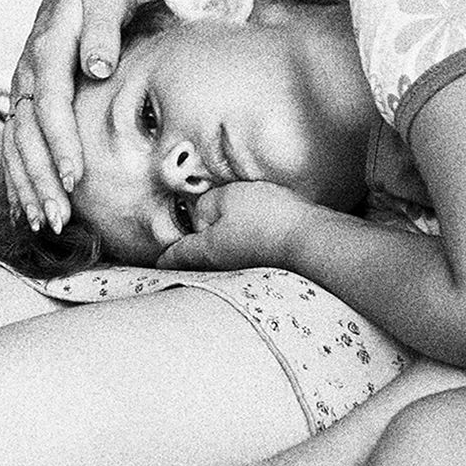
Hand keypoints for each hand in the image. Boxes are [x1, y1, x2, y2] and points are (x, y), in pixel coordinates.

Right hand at [3, 0, 169, 232]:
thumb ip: (105, 28)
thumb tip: (97, 67)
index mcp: (48, 43)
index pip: (50, 99)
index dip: (59, 140)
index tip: (75, 177)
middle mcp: (28, 69)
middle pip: (27, 130)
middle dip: (40, 176)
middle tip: (59, 216)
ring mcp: (23, 87)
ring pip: (16, 142)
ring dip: (27, 185)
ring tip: (46, 224)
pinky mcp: (26, 101)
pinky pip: (15, 144)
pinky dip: (19, 180)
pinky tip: (27, 214)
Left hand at [156, 182, 315, 272]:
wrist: (310, 238)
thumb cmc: (267, 216)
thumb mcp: (227, 197)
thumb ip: (206, 204)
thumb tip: (200, 216)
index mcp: (206, 250)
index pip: (175, 256)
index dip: (163, 256)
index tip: (155, 260)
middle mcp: (222, 265)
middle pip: (197, 262)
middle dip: (186, 257)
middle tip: (175, 252)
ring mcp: (244, 268)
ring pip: (219, 261)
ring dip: (211, 253)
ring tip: (209, 240)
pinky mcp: (264, 264)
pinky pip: (241, 257)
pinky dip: (235, 250)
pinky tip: (245, 238)